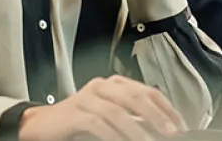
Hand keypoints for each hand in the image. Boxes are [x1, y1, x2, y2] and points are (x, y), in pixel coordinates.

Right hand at [18, 75, 186, 140]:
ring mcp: (86, 98)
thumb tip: (160, 131)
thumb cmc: (76, 124)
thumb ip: (133, 122)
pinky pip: (97, 123)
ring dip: (137, 131)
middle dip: (157, 117)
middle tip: (172, 133)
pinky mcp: (74, 112)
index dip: (167, 109)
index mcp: (114, 85)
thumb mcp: (109, 120)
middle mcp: (102, 87)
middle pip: (136, 97)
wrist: (40, 126)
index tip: (181, 126)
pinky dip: (113, 135)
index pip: (148, 92)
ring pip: (118, 112)